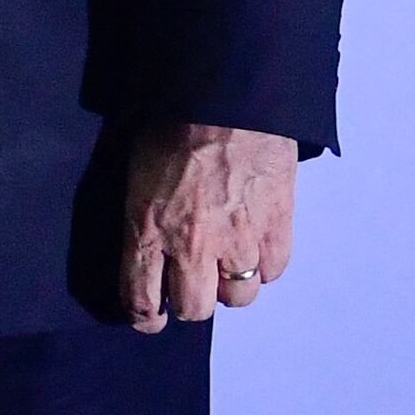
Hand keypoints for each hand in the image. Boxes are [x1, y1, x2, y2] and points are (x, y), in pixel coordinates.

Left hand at [120, 121, 298, 331]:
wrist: (224, 96)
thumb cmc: (168, 124)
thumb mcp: (136, 174)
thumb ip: (144, 220)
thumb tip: (148, 253)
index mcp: (149, 229)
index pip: (142, 298)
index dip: (145, 316)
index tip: (149, 317)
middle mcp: (194, 245)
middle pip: (196, 308)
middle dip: (189, 302)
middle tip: (190, 284)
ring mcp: (240, 239)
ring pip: (239, 296)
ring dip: (229, 284)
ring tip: (225, 261)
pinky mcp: (278, 226)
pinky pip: (273, 270)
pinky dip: (264, 264)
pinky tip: (254, 245)